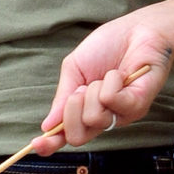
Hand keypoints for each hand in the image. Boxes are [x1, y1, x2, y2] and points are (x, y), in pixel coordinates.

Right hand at [40, 9, 173, 151]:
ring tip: (105, 76)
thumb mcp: (74, 70)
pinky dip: (110, 81)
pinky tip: (120, 74)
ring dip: (92, 91)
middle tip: (80, 89)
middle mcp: (104, 118)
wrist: (138, 29)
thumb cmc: (107, 47)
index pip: (67, 136)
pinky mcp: (138, 105)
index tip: (36, 143)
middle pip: (77, 137)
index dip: (51, 144)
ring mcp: (122, 115)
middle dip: (70, 110)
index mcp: (85, 111)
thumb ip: (62, 98)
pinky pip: (111, 101)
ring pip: (93, 118)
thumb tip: (47, 126)